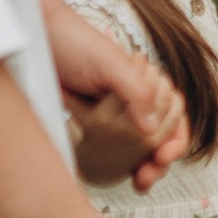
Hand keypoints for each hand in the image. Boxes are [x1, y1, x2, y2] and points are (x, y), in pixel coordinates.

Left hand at [40, 0, 188, 193]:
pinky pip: (112, 146)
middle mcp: (135, 98)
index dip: (175, 141)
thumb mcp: (110, 66)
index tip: (161, 158)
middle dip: (157, 160)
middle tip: (145, 179)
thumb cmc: (76, 43)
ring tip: (138, 181)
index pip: (176, 118)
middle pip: (160, 138)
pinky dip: (118, 160)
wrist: (41, 36)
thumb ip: (137, 93)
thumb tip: (151, 130)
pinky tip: (116, 173)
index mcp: (148, 82)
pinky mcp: (93, 119)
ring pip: (138, 147)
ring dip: (140, 165)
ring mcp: (115, 110)